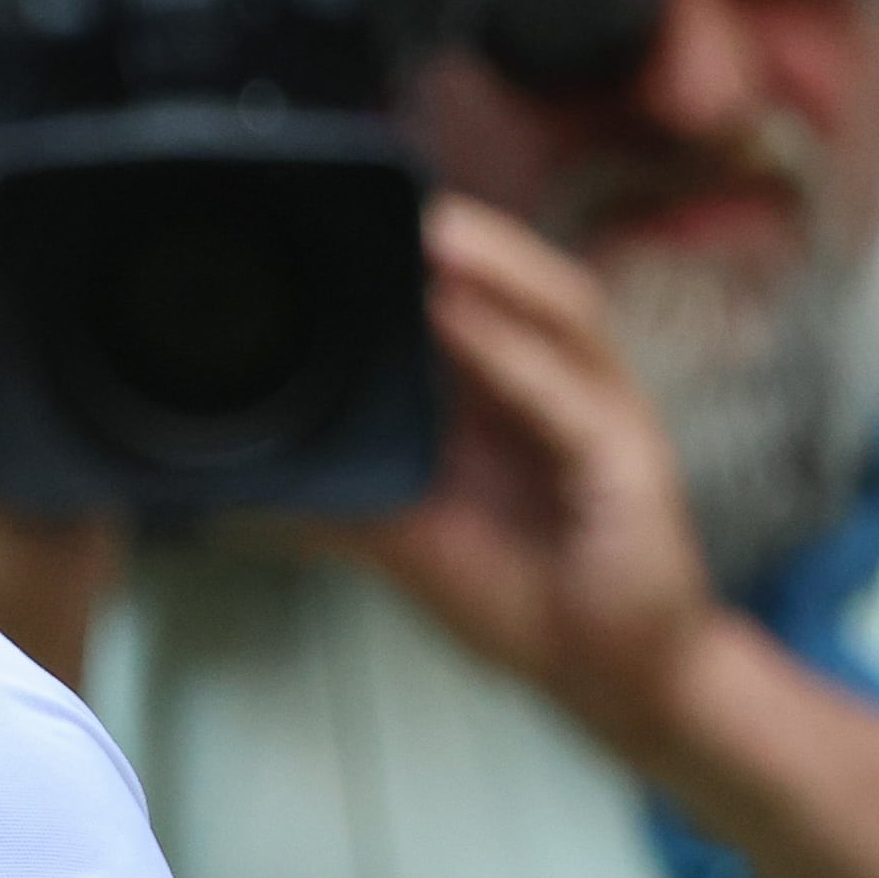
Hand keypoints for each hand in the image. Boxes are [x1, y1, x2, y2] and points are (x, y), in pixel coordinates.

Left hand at [329, 199, 720, 755]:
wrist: (611, 680)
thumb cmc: (526, 597)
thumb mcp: (413, 539)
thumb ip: (345, 504)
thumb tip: (248, 495)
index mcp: (525, 394)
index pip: (486, 296)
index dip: (435, 250)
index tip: (362, 214)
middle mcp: (572, 389)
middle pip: (528, 280)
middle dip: (467, 232)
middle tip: (393, 197)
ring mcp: (609, 418)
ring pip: (562, 312)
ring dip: (498, 266)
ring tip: (431, 231)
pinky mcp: (631, 463)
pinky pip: (567, 394)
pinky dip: (512, 352)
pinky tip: (460, 320)